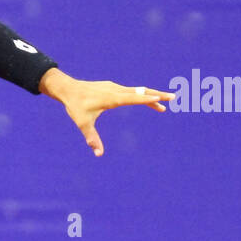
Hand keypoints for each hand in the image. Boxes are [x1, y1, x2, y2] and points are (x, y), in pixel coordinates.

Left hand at [39, 68, 173, 156]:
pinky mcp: (112, 87)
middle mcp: (116, 90)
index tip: (162, 98)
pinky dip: (140, 95)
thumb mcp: (83, 123)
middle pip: (141, 92)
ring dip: (150, 96)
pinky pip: (130, 91)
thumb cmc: (75, 106)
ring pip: (137, 91)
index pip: (135, 98)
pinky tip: (144, 99)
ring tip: (161, 105)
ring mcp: (114, 87)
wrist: (68, 89)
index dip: (149, 98)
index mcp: (113, 98)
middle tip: (173, 98)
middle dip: (157, 95)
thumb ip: (92, 138)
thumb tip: (99, 154)